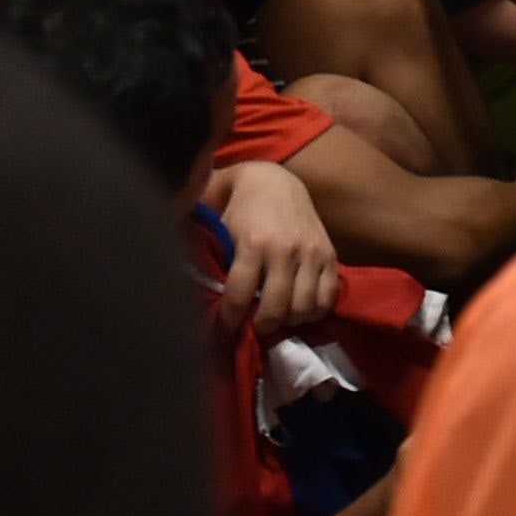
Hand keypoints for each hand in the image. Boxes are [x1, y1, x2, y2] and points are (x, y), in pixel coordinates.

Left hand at [210, 151, 341, 332]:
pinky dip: (314, 312)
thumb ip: (209, 258)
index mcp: (253, 243)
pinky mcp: (330, 254)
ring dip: (289, 322)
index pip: (238, 298)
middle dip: (262, 328)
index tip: (221, 336)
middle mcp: (285, 250)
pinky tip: (299, 309)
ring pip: (304, 309)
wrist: (273, 179)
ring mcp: (311, 252)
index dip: (228, 325)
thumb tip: (185, 291)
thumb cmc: (237, 207)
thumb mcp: (217, 227)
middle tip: (253, 329)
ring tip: (277, 318)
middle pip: (276, 311)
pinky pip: (328, 298)